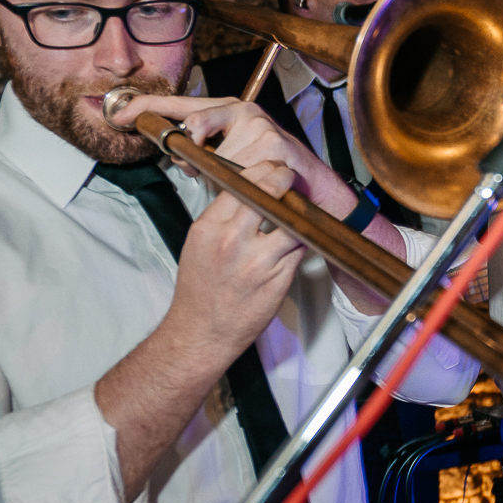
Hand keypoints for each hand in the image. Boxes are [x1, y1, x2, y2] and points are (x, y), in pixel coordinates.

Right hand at [95, 159, 309, 502]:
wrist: (201, 332)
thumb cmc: (201, 286)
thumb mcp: (201, 241)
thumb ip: (226, 213)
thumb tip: (252, 187)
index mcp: (210, 226)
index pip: (244, 181)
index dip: (266, 171)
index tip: (275, 170)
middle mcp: (233, 240)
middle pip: (271, 193)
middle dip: (286, 181)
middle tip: (291, 180)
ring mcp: (257, 261)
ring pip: (291, 220)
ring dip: (298, 213)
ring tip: (297, 210)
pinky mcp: (278, 279)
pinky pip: (299, 248)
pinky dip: (301, 240)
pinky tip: (297, 239)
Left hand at [111, 93, 359, 219]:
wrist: (314, 191)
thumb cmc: (270, 177)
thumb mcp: (229, 165)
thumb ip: (202, 156)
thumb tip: (176, 155)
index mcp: (227, 111)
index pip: (180, 104)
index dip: (149, 106)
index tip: (121, 113)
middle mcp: (242, 111)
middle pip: (193, 128)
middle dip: (193, 156)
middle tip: (208, 173)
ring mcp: (258, 124)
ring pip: (216, 156)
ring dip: (225, 177)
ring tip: (247, 182)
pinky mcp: (273, 141)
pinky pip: (239, 169)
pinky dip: (244, 184)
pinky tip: (259, 185)